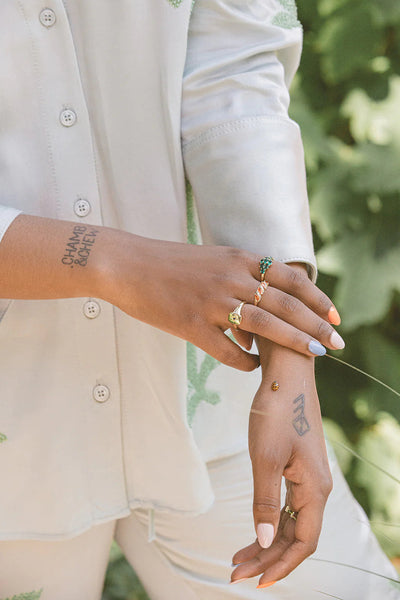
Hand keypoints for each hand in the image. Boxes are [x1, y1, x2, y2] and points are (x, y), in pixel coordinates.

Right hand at [96, 231, 342, 369]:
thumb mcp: (214, 259)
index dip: (317, 298)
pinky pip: (227, 350)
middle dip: (316, 325)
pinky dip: (247, 361)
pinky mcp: (191, 324)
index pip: (290, 278)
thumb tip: (267, 310)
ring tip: (315, 355)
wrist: (128, 265)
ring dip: (294, 342)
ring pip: (264, 325)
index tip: (335, 316)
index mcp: (238, 259)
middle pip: (285, 304)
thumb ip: (243, 277)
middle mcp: (230, 278)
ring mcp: (211, 302)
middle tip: (336, 343)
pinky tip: (256, 367)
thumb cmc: (171, 263)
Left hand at [230, 340, 332, 586]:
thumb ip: (265, 502)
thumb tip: (265, 542)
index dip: (280, 566)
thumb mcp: (266, 458)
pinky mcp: (297, 468)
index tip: (254, 583)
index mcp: (315, 489)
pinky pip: (286, 505)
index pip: (303, 543)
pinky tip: (254, 529)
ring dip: (266, 542)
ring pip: (290, 522)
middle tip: (234, 573)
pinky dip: (269, 521)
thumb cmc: (277, 412)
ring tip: (238, 558)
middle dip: (267, 558)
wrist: (286, 376)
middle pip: (295, 537)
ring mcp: (307, 478)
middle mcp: (316, 488)